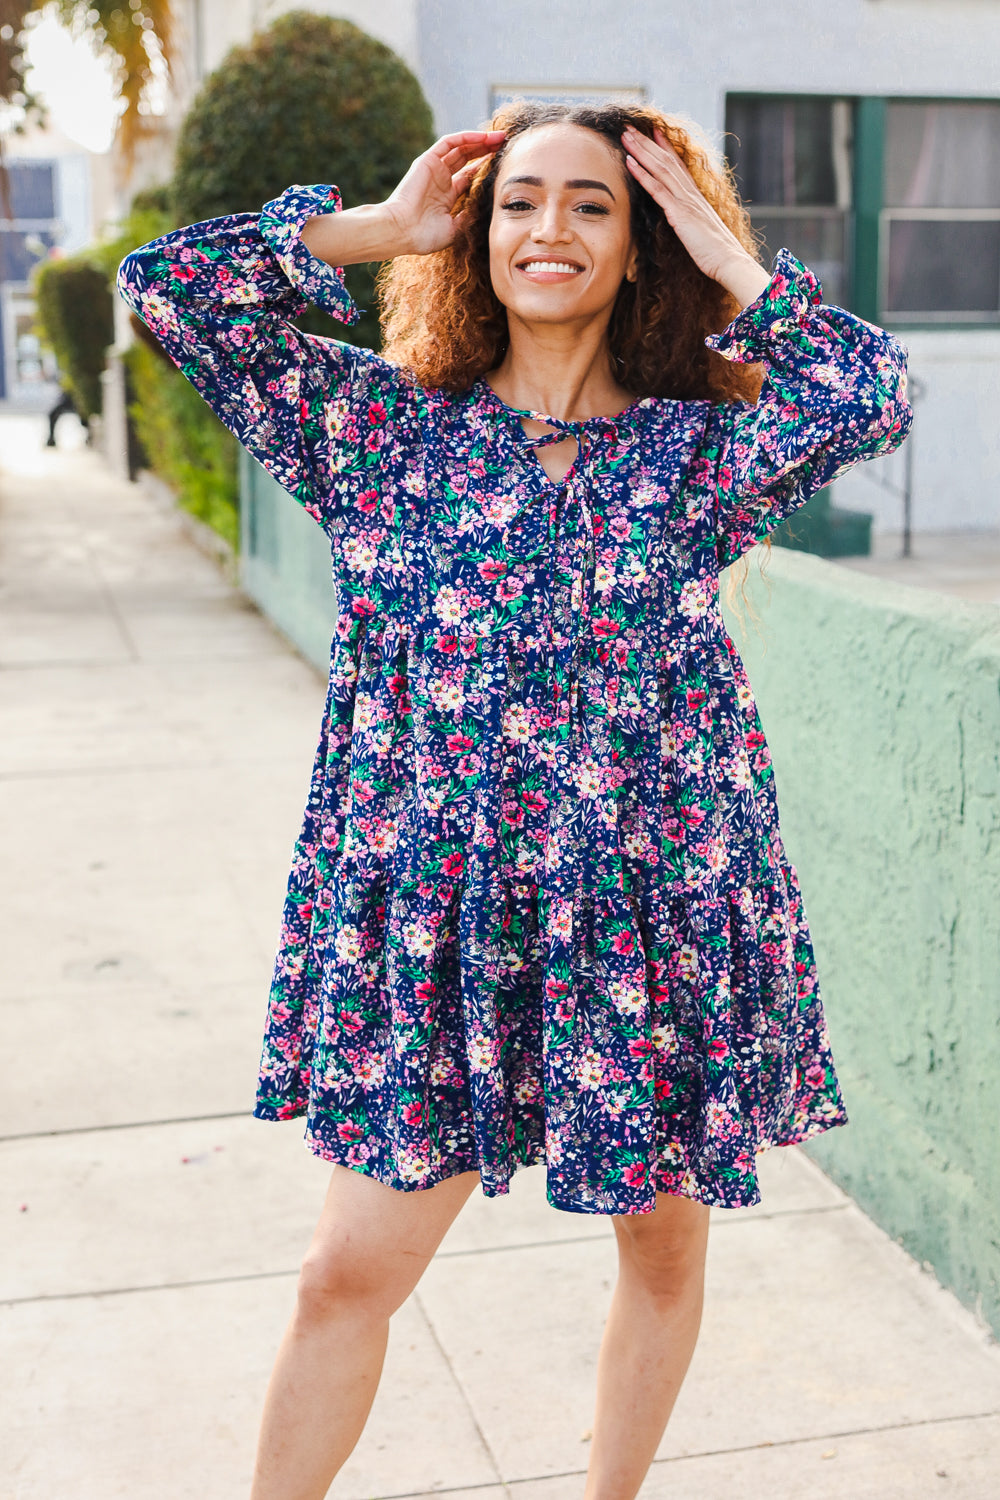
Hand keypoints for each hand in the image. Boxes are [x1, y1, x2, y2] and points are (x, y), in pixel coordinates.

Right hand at [384, 130, 506, 254]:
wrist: (402, 231)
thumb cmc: (424, 236)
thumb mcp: (454, 229)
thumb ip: (469, 216)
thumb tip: (486, 207)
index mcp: (447, 196)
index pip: (470, 176)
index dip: (487, 169)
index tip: (505, 165)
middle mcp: (441, 180)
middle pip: (468, 159)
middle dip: (487, 151)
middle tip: (507, 146)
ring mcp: (434, 169)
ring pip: (461, 148)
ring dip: (481, 141)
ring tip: (500, 138)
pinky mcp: (428, 160)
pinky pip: (450, 142)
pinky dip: (466, 137)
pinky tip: (484, 137)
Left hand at [622, 125, 770, 307]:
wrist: (728, 260)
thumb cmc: (717, 252)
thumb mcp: (703, 231)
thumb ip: (693, 220)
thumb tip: (688, 220)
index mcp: (696, 196)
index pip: (678, 165)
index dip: (664, 146)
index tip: (653, 131)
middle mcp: (690, 192)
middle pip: (666, 160)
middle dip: (646, 142)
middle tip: (630, 126)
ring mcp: (685, 201)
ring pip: (660, 168)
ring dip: (640, 150)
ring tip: (625, 135)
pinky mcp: (679, 213)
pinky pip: (657, 189)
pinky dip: (642, 174)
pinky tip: (630, 162)